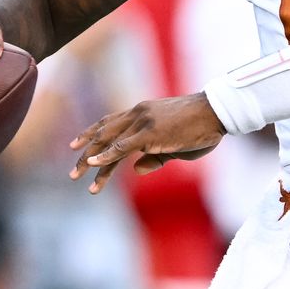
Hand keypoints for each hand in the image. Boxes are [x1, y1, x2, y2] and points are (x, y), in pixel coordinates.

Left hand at [70, 94, 225, 193]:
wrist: (216, 112)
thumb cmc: (201, 127)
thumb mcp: (175, 145)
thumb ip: (155, 157)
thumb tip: (135, 169)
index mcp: (143, 111)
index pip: (110, 122)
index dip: (92, 134)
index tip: (76, 146)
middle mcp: (138, 113)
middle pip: (104, 132)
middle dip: (85, 152)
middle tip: (73, 171)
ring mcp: (142, 122)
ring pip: (108, 142)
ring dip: (91, 161)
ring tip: (77, 176)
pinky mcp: (150, 133)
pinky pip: (121, 147)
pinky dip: (105, 157)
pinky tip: (93, 165)